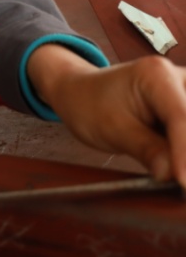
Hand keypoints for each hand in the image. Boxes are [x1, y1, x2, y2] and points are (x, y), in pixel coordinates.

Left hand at [27, 44, 185, 185]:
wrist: (82, 94)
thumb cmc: (90, 105)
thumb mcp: (112, 129)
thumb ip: (146, 150)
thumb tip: (172, 174)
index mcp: (156, 75)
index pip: (181, 117)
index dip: (185, 153)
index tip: (183, 182)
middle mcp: (179, 77)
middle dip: (185, 152)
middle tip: (178, 181)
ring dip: (183, 150)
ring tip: (175, 175)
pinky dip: (182, 148)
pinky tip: (177, 167)